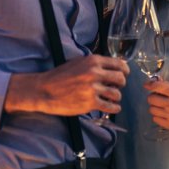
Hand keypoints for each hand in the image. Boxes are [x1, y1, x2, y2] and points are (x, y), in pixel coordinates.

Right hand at [7, 55, 129, 115]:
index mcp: (93, 61)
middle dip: (121, 83)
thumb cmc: (59, 76)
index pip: (119, 64)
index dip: (124, 70)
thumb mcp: (78, 62)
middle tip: (116, 86)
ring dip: (116, 97)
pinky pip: (110, 107)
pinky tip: (112, 108)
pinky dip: (114, 108)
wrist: (44, 90)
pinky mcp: (89, 103)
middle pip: (121, 79)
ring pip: (117, 94)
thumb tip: (111, 67)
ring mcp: (92, 89)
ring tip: (111, 98)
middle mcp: (95, 73)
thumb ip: (94, 64)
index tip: (124, 74)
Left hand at [144, 80, 168, 133]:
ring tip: (162, 106)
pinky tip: (164, 114)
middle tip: (158, 97)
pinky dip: (157, 116)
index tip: (147, 85)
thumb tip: (156, 82)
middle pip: (151, 99)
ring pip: (152, 109)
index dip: (149, 85)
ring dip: (155, 107)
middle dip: (152, 97)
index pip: (156, 87)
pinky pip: (155, 119)